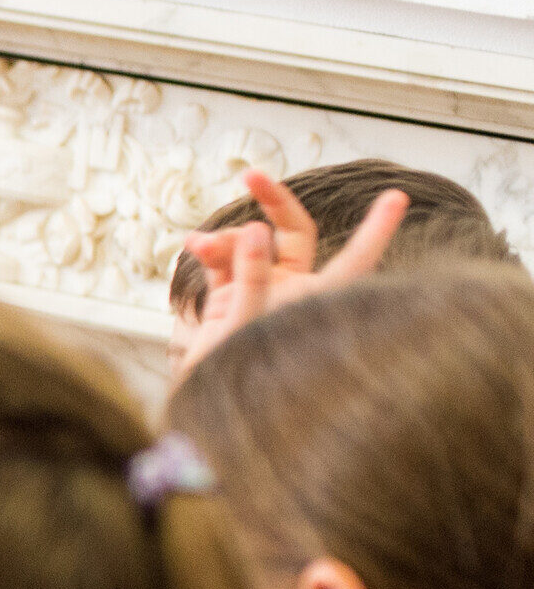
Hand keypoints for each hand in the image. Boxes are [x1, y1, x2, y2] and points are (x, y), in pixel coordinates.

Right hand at [173, 168, 407, 373]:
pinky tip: (191, 248)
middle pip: (294, 232)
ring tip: (197, 247)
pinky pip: (222, 261)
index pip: (356, 259)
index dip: (376, 229)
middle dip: (274, 201)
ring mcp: (262, 292)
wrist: (202, 413)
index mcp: (315, 301)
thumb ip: (251, 276)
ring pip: (250, 243)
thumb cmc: (237, 378)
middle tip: (249, 176)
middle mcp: (294, 292)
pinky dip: (207, 251)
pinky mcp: (230, 298)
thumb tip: (254, 229)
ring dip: (223, 238)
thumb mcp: (245, 326)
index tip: (397, 197)